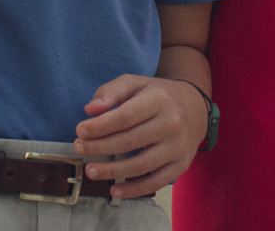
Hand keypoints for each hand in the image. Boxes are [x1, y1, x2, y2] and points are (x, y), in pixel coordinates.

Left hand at [74, 74, 208, 197]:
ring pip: (141, 165)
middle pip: (130, 141)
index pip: (126, 116)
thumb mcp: (135, 84)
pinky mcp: (181, 164)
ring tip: (90, 170)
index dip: (100, 126)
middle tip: (79, 148)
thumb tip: (90, 110)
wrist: (195, 108)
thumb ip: (111, 92)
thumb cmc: (157, 96)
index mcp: (160, 100)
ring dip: (112, 171)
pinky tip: (114, 189)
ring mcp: (178, 146)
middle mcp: (172, 123)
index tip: (80, 130)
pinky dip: (133, 190)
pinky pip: (156, 182)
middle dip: (99, 147)